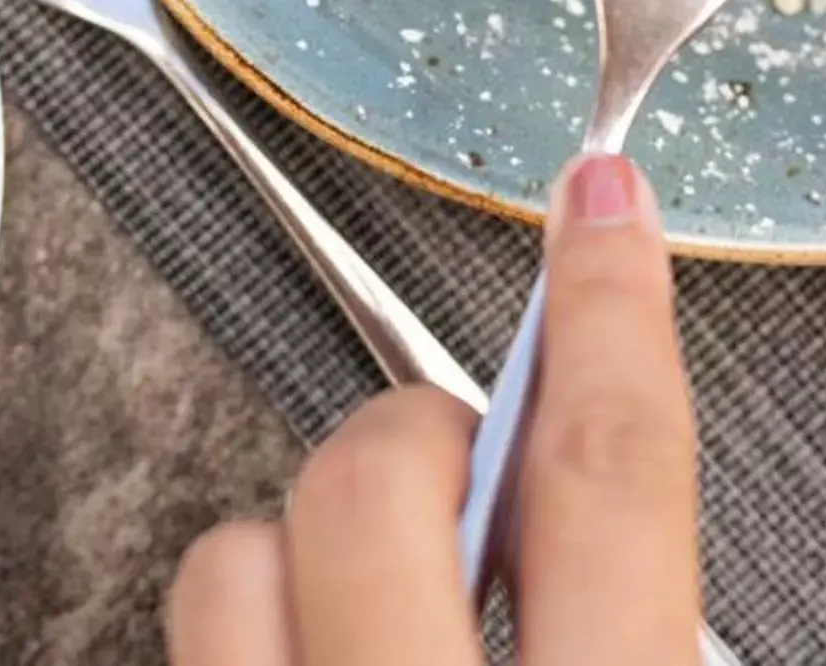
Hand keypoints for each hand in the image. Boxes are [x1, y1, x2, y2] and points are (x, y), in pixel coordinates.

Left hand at [165, 153, 700, 663]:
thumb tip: (609, 520)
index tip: (600, 204)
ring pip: (232, 556)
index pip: (607, 476)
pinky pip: (194, 638)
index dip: (607, 317)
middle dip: (419, 437)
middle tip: (464, 494)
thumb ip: (631, 626)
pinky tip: (314, 663)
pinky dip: (254, 629)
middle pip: (384, 472)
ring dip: (301, 553)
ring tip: (372, 621)